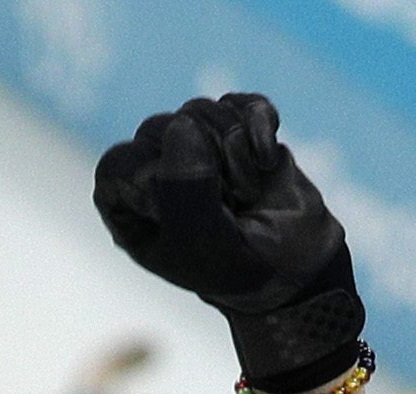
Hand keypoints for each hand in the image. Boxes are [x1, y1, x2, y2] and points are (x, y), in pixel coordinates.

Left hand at [92, 94, 366, 393]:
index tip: (190, 212)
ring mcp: (194, 145)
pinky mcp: (235, 127)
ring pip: (200, 112)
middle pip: (161, 129)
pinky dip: (260, 127)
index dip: (157, 180)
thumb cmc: (237, 267)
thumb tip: (182, 126)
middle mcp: (155, 169)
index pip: (118, 165)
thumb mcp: (202, 245)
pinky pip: (239, 103)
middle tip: (229, 208)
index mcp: (129, 205)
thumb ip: (183, 191)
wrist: (296, 269)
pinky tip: (266, 161)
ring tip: (247, 195)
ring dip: (235, 155)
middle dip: (205, 167)